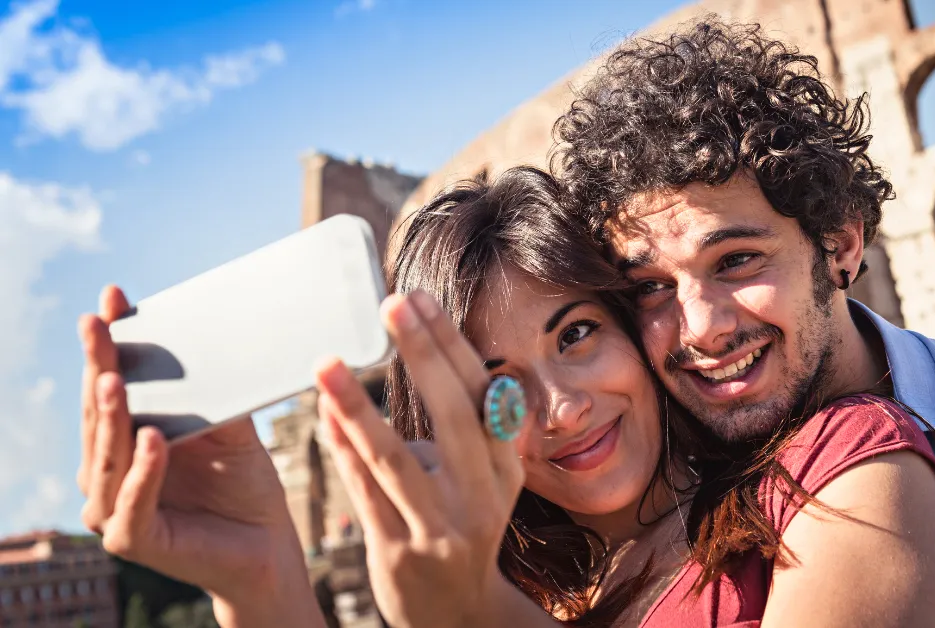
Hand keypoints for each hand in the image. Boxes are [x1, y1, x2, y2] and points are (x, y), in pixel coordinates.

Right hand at [77, 286, 320, 627]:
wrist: (267, 544)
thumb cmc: (243, 484)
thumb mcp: (230, 430)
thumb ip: (213, 395)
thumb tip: (214, 340)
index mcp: (125, 437)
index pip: (110, 383)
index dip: (108, 343)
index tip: (112, 298)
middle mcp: (108, 470)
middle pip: (100, 412)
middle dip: (99, 367)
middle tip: (98, 326)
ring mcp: (114, 508)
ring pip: (105, 456)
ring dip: (111, 417)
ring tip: (117, 381)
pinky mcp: (133, 540)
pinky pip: (132, 502)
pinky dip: (142, 471)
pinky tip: (153, 440)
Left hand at [314, 290, 530, 627]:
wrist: (460, 613)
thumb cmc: (463, 523)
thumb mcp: (484, 476)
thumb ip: (464, 423)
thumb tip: (423, 346)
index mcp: (505, 467)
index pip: (482, 393)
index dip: (450, 344)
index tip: (418, 297)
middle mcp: (480, 496)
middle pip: (453, 416)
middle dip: (423, 355)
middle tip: (391, 305)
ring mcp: (440, 529)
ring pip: (396, 460)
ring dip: (359, 407)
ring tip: (327, 362)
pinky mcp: (399, 554)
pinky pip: (364, 493)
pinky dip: (342, 450)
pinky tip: (322, 414)